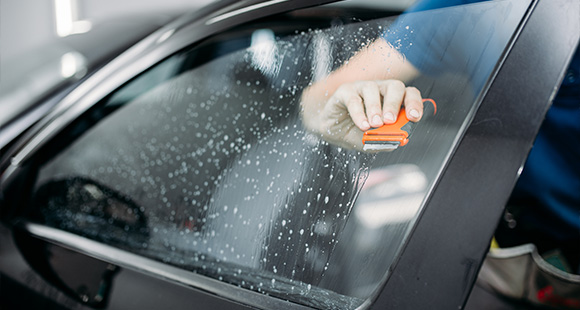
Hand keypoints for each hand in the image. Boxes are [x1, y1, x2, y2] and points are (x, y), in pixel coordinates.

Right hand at [301, 79, 422, 150]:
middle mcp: (380, 90)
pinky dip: (359, 113)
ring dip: (375, 108)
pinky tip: (362, 125)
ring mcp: (363, 88)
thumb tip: (396, 142)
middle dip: (394, 104)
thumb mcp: (372, 140)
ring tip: (375, 125)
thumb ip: (384, 140)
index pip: (409, 94)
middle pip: (395, 87)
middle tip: (390, 121)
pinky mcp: (346, 91)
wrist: (331, 130)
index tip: (414, 117)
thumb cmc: (354, 131)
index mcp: (392, 100)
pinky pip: (354, 99)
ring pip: (373, 89)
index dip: (414, 104)